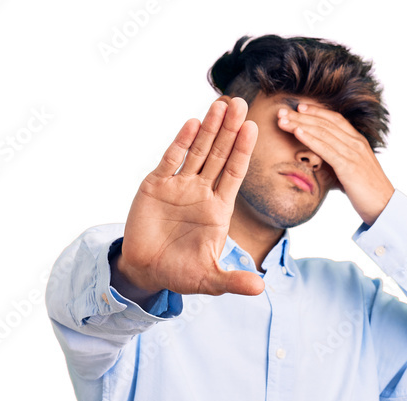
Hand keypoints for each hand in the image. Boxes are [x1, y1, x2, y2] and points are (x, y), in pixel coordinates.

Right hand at [119, 97, 263, 297]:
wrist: (146, 271)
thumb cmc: (180, 274)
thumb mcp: (209, 280)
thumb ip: (233, 281)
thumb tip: (260, 290)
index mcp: (218, 210)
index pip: (234, 174)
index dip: (242, 151)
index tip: (252, 128)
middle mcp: (201, 192)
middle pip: (218, 155)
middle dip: (229, 130)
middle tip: (240, 103)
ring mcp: (179, 187)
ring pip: (197, 152)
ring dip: (208, 129)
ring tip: (219, 104)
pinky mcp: (155, 186)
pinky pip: (170, 160)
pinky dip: (180, 142)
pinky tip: (192, 124)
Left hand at [276, 103, 394, 225]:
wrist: (384, 206)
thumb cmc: (367, 192)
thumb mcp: (352, 172)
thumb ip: (339, 162)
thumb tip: (323, 164)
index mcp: (358, 142)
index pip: (335, 120)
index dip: (316, 112)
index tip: (299, 107)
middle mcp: (356, 143)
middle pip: (325, 123)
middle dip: (302, 115)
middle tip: (281, 110)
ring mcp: (353, 153)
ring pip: (323, 132)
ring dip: (300, 124)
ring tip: (282, 120)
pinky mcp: (349, 166)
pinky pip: (326, 149)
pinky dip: (310, 139)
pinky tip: (297, 132)